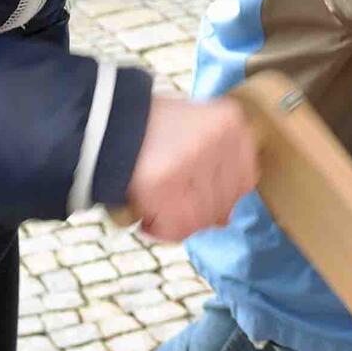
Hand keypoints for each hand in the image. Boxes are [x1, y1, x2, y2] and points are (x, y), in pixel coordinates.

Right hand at [125, 95, 258, 240]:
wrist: (106, 122)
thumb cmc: (153, 131)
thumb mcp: (198, 130)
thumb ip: (219, 164)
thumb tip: (226, 217)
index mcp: (231, 121)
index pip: (245, 180)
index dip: (220, 195)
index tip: (195, 192)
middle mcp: (218, 138)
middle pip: (224, 203)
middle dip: (197, 211)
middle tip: (171, 200)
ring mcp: (193, 159)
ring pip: (202, 219)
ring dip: (178, 222)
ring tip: (157, 205)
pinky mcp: (164, 183)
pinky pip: (177, 227)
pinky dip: (162, 229)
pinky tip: (148, 215)